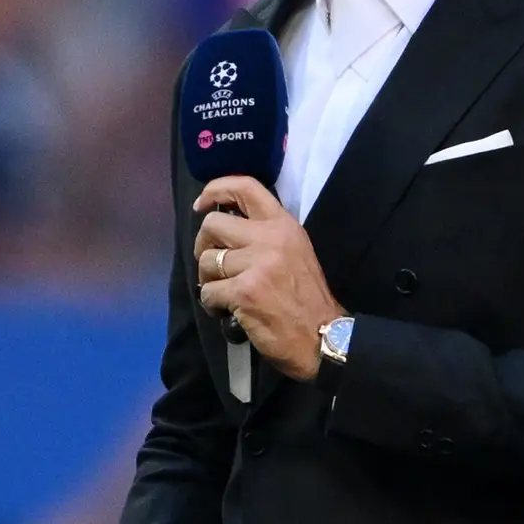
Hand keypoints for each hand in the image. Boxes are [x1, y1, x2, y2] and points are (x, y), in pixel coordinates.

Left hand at [191, 177, 342, 379]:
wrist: (323, 336)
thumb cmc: (307, 297)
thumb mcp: (294, 251)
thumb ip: (266, 235)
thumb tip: (227, 227)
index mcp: (283, 225)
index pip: (245, 187)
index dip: (215, 189)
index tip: (201, 205)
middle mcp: (270, 238)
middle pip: (212, 225)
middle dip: (203, 246)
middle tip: (212, 265)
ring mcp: (256, 264)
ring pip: (206, 261)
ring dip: (208, 280)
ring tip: (224, 293)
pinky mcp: (244, 291)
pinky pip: (208, 292)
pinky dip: (211, 304)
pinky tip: (226, 311)